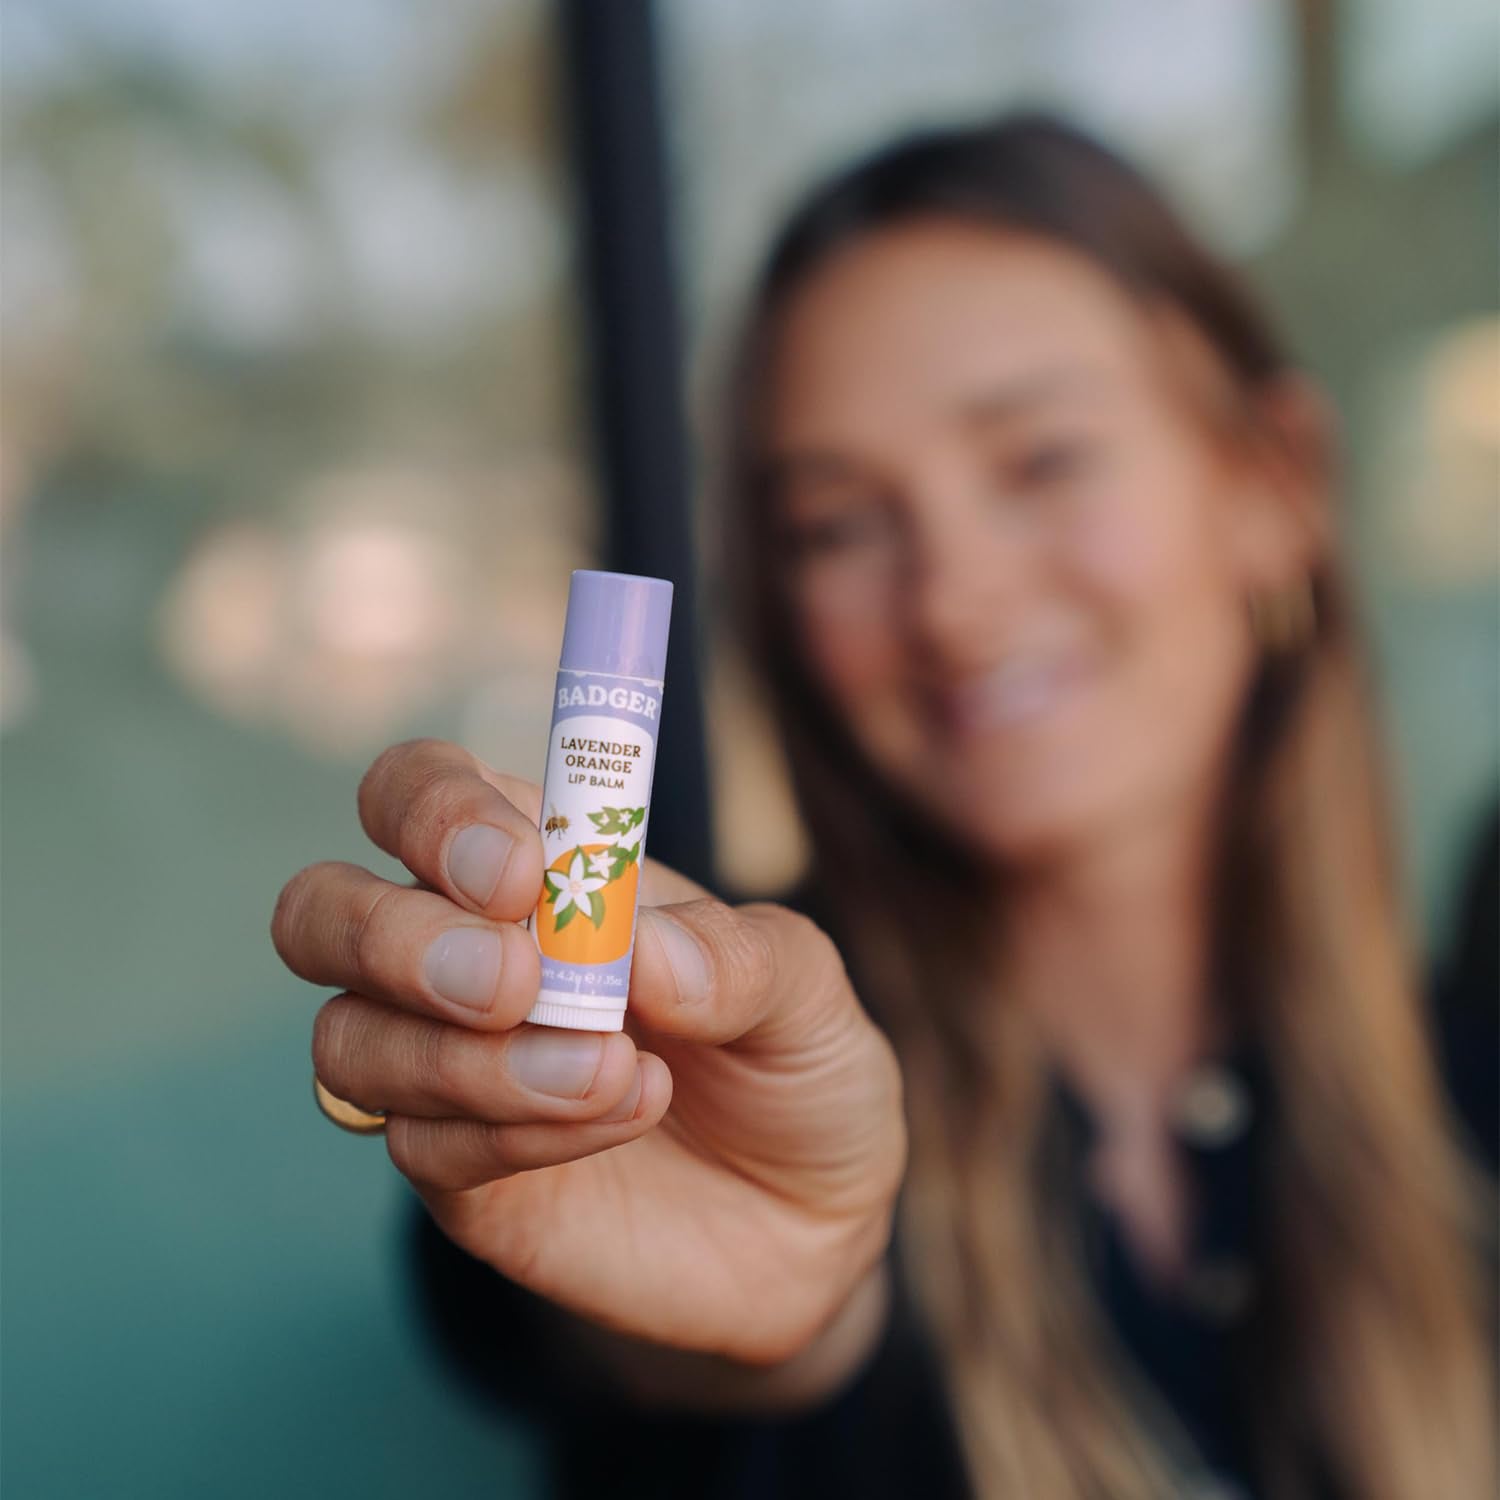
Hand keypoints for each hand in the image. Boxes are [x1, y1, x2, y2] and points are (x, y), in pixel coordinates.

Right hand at [272, 740, 905, 1369]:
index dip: (434, 813)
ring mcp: (444, 1067)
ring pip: (350, 1042)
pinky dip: (512, 1132)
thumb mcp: (806, 989)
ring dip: (472, 1060)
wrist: (811, 1218)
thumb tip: (640, 953)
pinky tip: (617, 1119)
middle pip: (322, 910)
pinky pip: (419, 1145)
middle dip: (396, 940)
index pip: (415, 793)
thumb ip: (737, 956)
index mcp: (534, 863)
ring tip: (617, 1070)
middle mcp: (462, 953)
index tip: (520, 876)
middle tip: (519, 984)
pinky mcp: (456, 1171)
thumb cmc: (794, 1062)